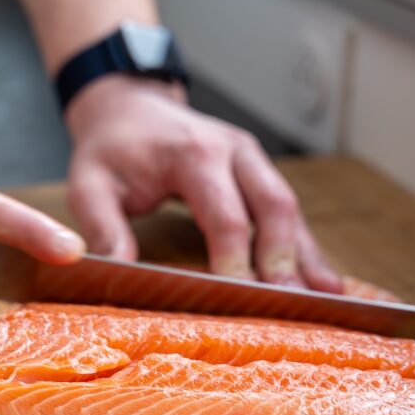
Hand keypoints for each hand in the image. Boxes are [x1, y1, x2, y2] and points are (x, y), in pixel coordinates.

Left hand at [66, 77, 341, 290]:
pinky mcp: (258, 173)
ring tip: (324, 299)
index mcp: (193, 153)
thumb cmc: (110, 151)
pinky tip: (321, 279)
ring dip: (306, 255)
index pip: (225, 215)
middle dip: (284, 260)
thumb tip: (116, 271)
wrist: (129, 108)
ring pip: (290, 209)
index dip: (235, 260)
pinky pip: (287, 212)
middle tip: (289, 306)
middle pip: (273, 207)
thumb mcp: (90, 186)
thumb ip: (103, 228)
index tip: (240, 298)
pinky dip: (303, 246)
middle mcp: (234, 151)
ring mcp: (252, 160)